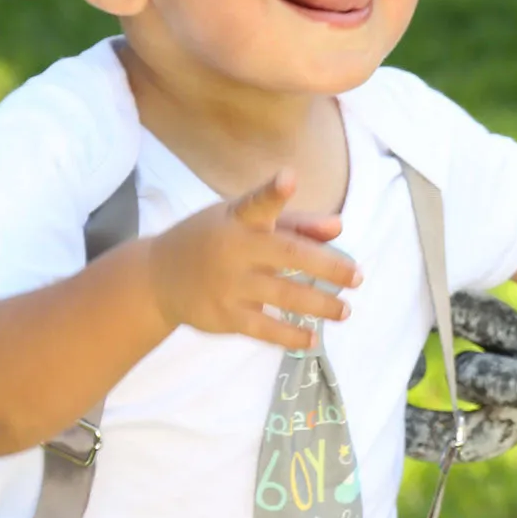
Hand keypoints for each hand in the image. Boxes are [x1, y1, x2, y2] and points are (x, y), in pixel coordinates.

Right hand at [145, 169, 361, 350]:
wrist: (158, 276)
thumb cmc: (211, 240)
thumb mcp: (242, 220)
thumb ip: (293, 223)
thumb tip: (339, 227)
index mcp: (239, 219)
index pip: (258, 202)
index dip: (274, 192)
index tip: (288, 179)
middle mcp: (234, 249)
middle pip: (287, 254)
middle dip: (327, 266)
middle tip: (357, 277)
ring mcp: (229, 284)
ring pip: (283, 294)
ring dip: (319, 305)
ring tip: (345, 311)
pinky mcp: (224, 316)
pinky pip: (264, 328)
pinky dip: (290, 335)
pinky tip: (312, 338)